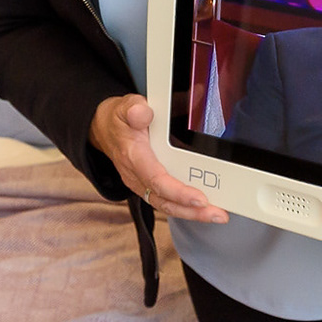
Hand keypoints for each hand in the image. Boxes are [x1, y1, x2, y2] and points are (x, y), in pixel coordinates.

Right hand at [89, 94, 226, 223]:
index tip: (200, 199)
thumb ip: (135, 109)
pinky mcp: (147, 186)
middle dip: (192, 211)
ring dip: (192, 213)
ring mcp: (141, 184)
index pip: (157, 180)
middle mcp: (137, 176)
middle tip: (217, 214)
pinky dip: (185, 208)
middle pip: (165, 201)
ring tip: (216, 215)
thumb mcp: (125, 107)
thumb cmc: (119, 120)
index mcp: (134, 156)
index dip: (179, 192)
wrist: (104, 130)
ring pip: (167, 205)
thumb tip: (144, 113)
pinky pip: (166, 201)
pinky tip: (202, 209)